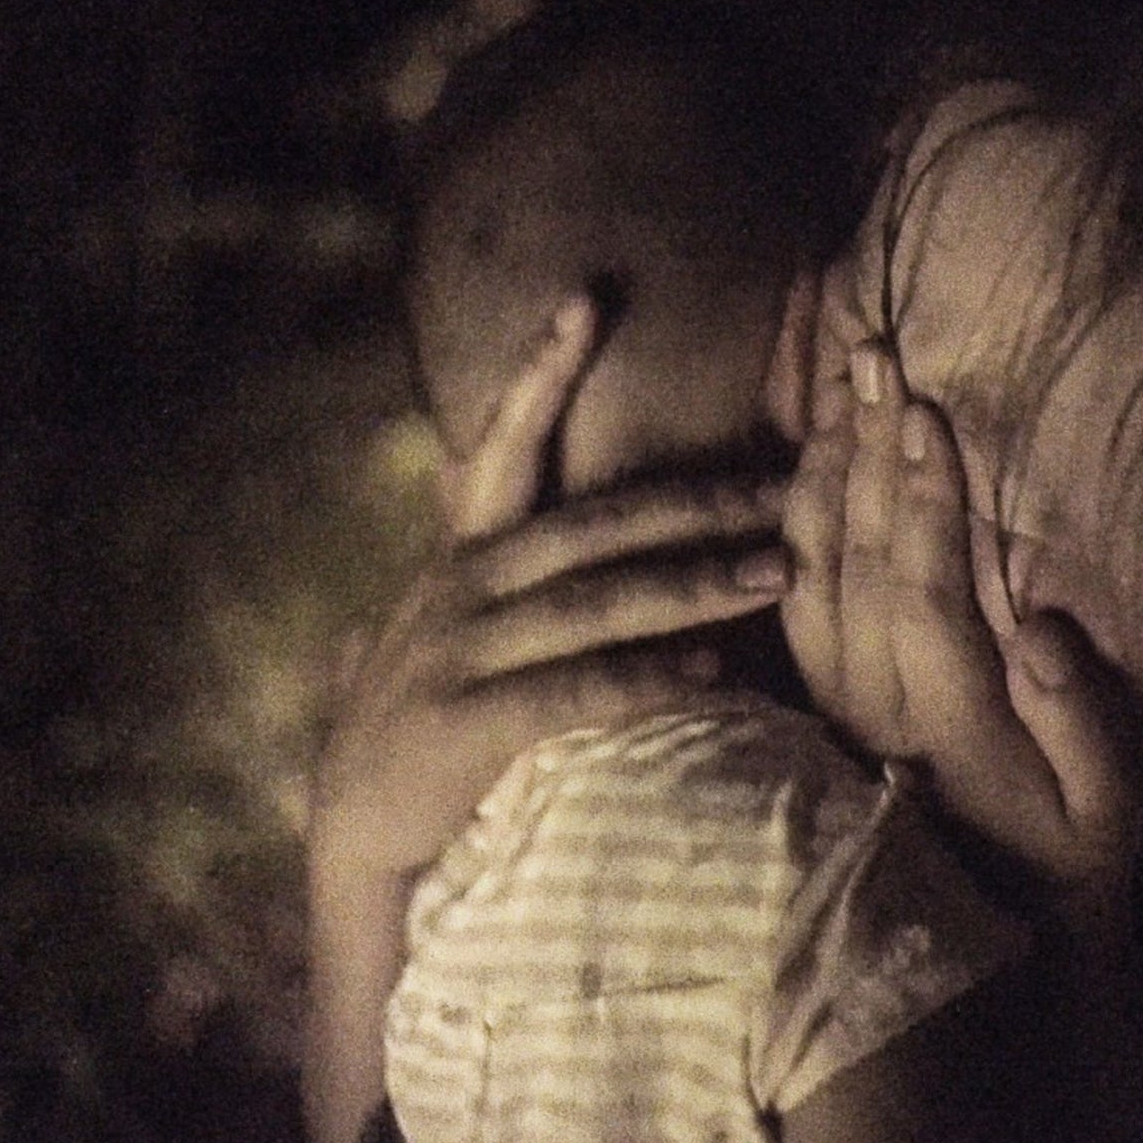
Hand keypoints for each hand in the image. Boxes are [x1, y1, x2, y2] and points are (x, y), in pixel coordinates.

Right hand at [310, 293, 791, 895]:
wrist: (358, 846)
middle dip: (694, 500)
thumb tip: (524, 520)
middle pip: (590, 523)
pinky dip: (647, 677)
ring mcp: (454, 655)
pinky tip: (714, 672)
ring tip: (776, 572)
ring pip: (594, 601)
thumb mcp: (454, 640)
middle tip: (785, 484)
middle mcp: (456, 591)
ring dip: (694, 584)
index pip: (502, 445)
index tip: (587, 297)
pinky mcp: (460, 726)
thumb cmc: (429, 741)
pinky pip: (573, 691)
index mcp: (460, 563)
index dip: (541, 371)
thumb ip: (498, 584)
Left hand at [783, 323, 1142, 917]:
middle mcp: (873, 705)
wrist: (975, 941)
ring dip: (821, 465)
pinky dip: (792, 512)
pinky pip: (788, 591)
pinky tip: (805, 449)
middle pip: (857, 558)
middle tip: (871, 352)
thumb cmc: (1063, 860)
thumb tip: (1045, 630)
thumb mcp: (1108, 811)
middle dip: (866, 448)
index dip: (924, 498)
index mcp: (949, 723)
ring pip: (809, 566)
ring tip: (837, 377)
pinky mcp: (810, 698)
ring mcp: (831, 700)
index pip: (924, 590)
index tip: (927, 410)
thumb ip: (1082, 724)